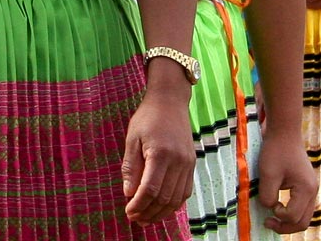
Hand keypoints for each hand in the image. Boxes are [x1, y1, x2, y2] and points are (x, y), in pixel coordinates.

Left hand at [121, 87, 194, 222]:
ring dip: (161, 212)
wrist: (170, 101)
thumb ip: (131, 167)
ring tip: (147, 218)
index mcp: (160, 154)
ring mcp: (188, 164)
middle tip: (135, 218)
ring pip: (177, 199)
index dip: (139, 205)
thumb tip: (129, 193)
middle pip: (165, 198)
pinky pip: (185, 191)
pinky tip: (162, 208)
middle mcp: (178, 161)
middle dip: (149, 212)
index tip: (128, 212)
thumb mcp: (132, 139)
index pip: (150, 189)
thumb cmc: (147, 118)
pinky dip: (174, 204)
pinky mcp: (192, 164)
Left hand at [253, 131, 317, 233]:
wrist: (284, 131)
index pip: (294, 216)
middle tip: (268, 223)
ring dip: (289, 220)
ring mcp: (312, 188)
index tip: (268, 205)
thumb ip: (268, 196)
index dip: (279, 216)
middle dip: (285, 227)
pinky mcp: (306, 185)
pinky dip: (291, 211)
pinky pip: (302, 206)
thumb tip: (270, 208)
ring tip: (272, 217)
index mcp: (306, 189)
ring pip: (304, 216)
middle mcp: (313, 191)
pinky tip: (278, 206)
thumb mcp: (267, 174)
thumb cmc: (275, 150)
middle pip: (303, 222)